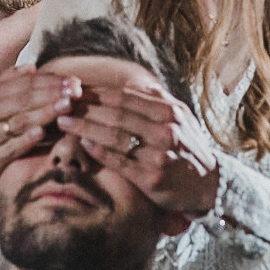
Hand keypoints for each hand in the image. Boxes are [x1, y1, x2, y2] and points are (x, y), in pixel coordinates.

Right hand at [0, 72, 78, 189]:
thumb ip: (10, 82)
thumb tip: (32, 67)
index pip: (23, 84)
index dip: (49, 80)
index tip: (73, 80)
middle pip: (23, 100)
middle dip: (52, 94)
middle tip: (75, 91)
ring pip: (19, 121)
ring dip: (45, 113)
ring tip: (66, 106)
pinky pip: (12, 147)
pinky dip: (27, 139)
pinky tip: (43, 132)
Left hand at [57, 83, 219, 220]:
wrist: (208, 185)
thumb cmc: (188, 148)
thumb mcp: (181, 118)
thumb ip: (156, 99)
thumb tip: (129, 85)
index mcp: (170, 112)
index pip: (126, 97)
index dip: (98, 93)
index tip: (75, 90)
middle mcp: (165, 130)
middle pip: (117, 114)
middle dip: (85, 108)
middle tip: (61, 104)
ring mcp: (158, 154)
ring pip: (115, 136)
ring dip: (85, 127)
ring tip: (63, 122)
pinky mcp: (151, 177)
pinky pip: (119, 161)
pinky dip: (99, 151)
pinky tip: (83, 143)